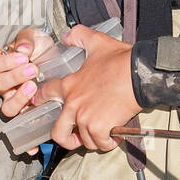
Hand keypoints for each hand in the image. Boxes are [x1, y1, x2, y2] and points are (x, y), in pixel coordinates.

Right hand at [0, 28, 55, 116]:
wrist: (56, 59)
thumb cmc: (39, 48)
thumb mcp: (33, 37)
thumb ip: (26, 39)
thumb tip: (22, 49)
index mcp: (0, 64)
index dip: (5, 63)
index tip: (23, 57)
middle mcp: (3, 83)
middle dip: (15, 77)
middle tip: (33, 69)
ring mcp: (13, 98)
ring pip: (6, 106)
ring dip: (19, 97)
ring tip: (33, 86)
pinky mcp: (25, 108)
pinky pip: (21, 115)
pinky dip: (28, 109)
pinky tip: (37, 98)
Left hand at [36, 26, 140, 151]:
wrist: (139, 73)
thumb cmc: (122, 60)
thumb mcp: (97, 42)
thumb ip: (79, 36)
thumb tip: (69, 35)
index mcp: (70, 85)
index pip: (45, 95)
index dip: (40, 101)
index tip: (39, 106)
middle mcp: (74, 104)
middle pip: (57, 132)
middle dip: (65, 139)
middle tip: (74, 138)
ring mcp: (85, 117)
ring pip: (84, 140)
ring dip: (94, 139)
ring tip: (103, 133)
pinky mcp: (100, 128)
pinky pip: (100, 143)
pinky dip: (108, 143)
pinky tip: (114, 135)